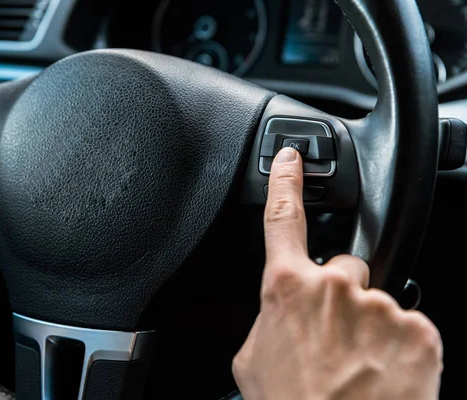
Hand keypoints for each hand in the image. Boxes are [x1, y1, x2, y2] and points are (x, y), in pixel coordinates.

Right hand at [232, 147, 442, 399]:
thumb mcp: (252, 359)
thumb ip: (268, 319)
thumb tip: (283, 311)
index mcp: (287, 288)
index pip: (282, 217)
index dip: (285, 182)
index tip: (292, 157)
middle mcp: (334, 287)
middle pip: (343, 267)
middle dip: (340, 295)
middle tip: (334, 340)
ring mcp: (380, 306)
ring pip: (376, 301)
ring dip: (368, 328)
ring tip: (356, 369)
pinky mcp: (419, 331)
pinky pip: (408, 327)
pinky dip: (398, 349)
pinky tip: (381, 377)